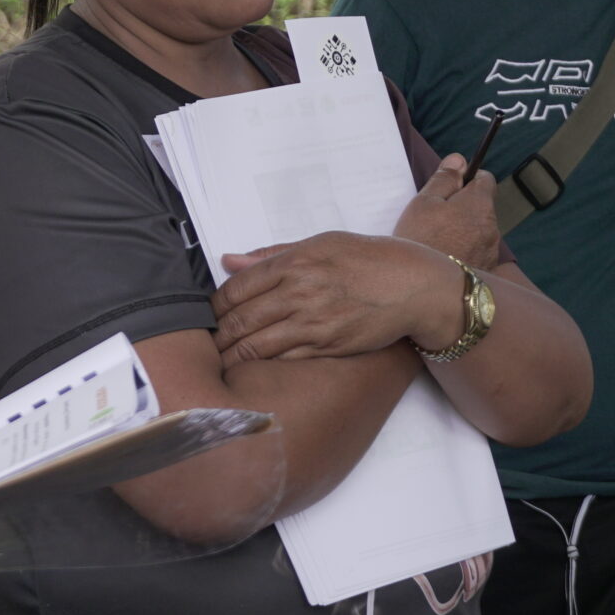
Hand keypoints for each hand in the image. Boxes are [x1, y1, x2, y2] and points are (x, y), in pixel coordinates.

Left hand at [212, 231, 463, 363]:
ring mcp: (313, 321)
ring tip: (215, 366)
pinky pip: (284, 359)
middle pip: (239, 319)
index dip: (213, 307)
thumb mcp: (321, 243)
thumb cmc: (369, 259)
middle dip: (214, 337)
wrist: (415, 285)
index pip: (236, 288)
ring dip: (231, 357)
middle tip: (200, 348)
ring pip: (256, 344)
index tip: (203, 318)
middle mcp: (298, 290)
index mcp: (293, 261)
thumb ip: (272, 253)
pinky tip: (248, 372)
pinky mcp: (328, 345)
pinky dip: (262, 366)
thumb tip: (229, 259)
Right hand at [392, 156, 501, 270]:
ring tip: (437, 241)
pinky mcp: (486, 273)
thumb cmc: (420, 241)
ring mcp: (491, 253)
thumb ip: (444, 179)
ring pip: (479, 230)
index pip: (485, 180)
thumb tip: (459, 160)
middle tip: (435, 217)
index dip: (467, 179)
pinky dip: (465, 250)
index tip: (449, 187)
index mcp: (480, 205)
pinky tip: (445, 258)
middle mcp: (492, 228)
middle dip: (463, 207)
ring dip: (464, 230)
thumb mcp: (424, 202)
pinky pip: (477, 252)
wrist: (424, 291)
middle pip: (481, 207)